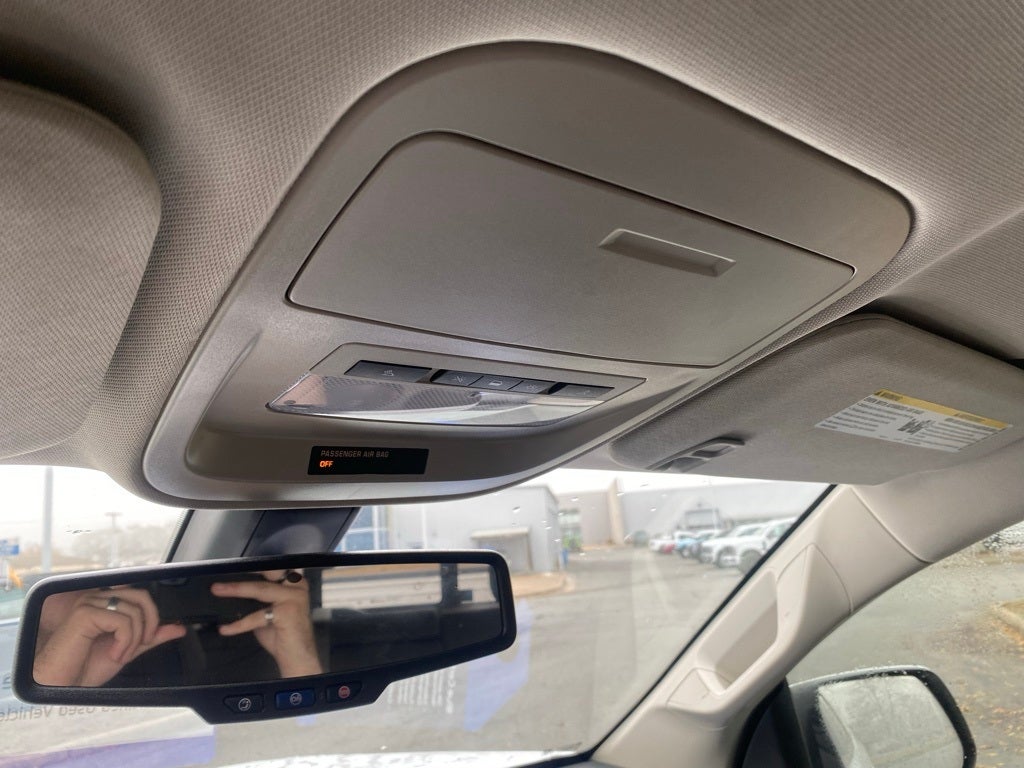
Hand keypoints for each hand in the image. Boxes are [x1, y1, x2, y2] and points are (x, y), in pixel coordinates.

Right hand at [34, 587, 185, 686]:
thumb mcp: (127, 650)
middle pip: (142, 597)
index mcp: (107, 603)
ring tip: (120, 654)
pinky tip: (113, 654)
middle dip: (150, 623)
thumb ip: (151, 637)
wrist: (61, 684)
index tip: (150, 638)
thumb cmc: (85, 668)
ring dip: (134, 639)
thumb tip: (179, 627)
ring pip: (133, 611)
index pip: (141, 596)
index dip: (153, 615)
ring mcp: (90, 603)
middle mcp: (98, 598)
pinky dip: (125, 641)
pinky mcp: (84, 613)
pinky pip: (122, 620)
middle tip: (141, 644)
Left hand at [211, 571, 322, 677]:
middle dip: (240, 576)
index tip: (229, 570)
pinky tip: (226, 628)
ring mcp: (294, 597)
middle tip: (218, 581)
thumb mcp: (269, 612)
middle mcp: (296, 586)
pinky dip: (239, 623)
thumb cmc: (283, 635)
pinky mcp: (287, 612)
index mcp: (293, 582)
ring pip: (259, 589)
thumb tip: (233, 592)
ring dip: (235, 590)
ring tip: (217, 591)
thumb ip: (258, 600)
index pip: (269, 569)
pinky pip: (257, 616)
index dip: (249, 569)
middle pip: (264, 575)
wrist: (298, 657)